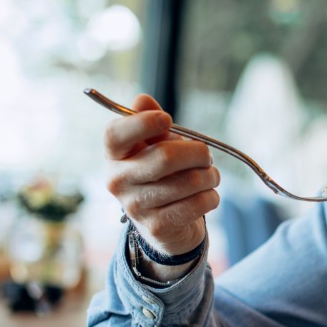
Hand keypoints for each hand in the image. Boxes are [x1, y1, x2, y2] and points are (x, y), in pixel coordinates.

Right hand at [103, 94, 219, 267]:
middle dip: (197, 153)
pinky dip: (211, 196)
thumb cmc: (160, 176)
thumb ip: (150, 123)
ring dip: (210, 176)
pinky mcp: (158, 227)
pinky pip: (198, 203)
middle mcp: (118, 181)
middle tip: (206, 156)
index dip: (142, 123)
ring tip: (209, 177)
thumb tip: (142, 100)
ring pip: (189, 182)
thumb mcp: (154, 147)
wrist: (164, 225)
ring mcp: (136, 207)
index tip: (167, 118)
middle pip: (165, 157)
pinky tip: (206, 196)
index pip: (115, 135)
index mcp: (114, 156)